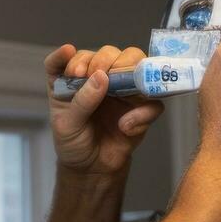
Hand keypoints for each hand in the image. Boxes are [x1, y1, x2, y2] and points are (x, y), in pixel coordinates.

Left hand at [45, 44, 165, 177]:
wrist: (92, 169)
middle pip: (109, 53)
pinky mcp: (142, 106)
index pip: (70, 57)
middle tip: (99, 73)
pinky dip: (143, 111)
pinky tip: (125, 126)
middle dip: (104, 58)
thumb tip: (100, 76)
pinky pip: (153, 100)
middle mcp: (99, 77)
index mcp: (74, 79)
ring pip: (137, 63)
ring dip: (129, 69)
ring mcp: (123, 89)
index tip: (72, 61)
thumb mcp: (68, 125)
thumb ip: (82, 101)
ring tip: (117, 86)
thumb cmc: (74, 143)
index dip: (70, 56)